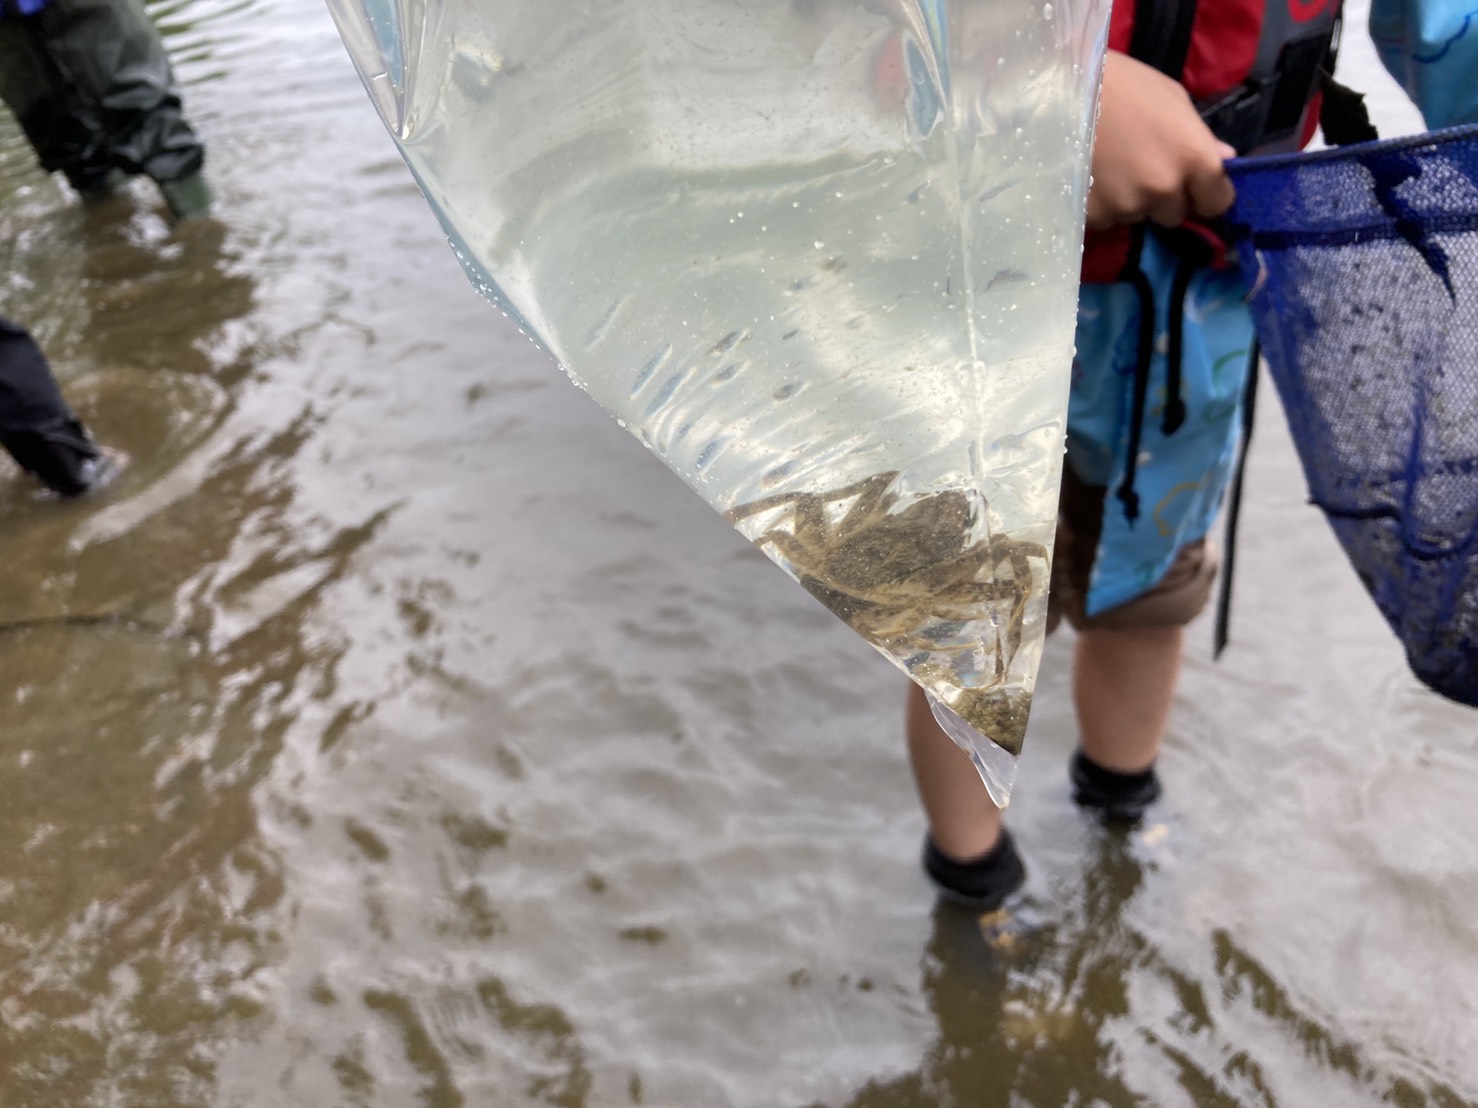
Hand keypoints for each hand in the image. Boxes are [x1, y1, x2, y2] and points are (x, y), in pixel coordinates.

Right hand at [1085, 52, 1236, 229]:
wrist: (1063, 88)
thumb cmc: (1124, 84)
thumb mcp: (1172, 100)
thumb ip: (1201, 136)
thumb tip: (1225, 158)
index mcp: (1195, 159)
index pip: (1216, 203)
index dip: (1205, 194)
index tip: (1191, 185)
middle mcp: (1164, 190)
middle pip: (1173, 214)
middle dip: (1163, 197)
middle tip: (1140, 168)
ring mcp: (1126, 206)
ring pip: (1136, 216)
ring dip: (1128, 200)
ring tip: (1109, 167)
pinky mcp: (1093, 216)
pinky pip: (1105, 219)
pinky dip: (1100, 204)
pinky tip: (1089, 176)